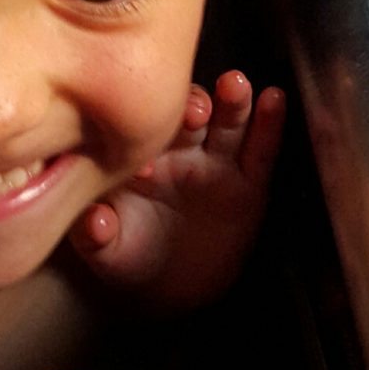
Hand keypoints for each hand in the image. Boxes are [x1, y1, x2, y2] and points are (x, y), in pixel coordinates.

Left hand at [69, 70, 285, 311]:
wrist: (173, 284)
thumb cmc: (132, 257)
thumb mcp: (108, 253)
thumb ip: (95, 237)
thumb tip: (94, 222)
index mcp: (139, 157)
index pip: (142, 133)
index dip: (145, 135)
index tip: (148, 153)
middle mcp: (178, 150)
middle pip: (187, 116)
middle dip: (192, 107)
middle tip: (196, 110)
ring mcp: (216, 160)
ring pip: (227, 123)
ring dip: (232, 101)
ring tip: (236, 85)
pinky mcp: (250, 181)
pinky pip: (261, 149)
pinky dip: (270, 123)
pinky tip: (274, 99)